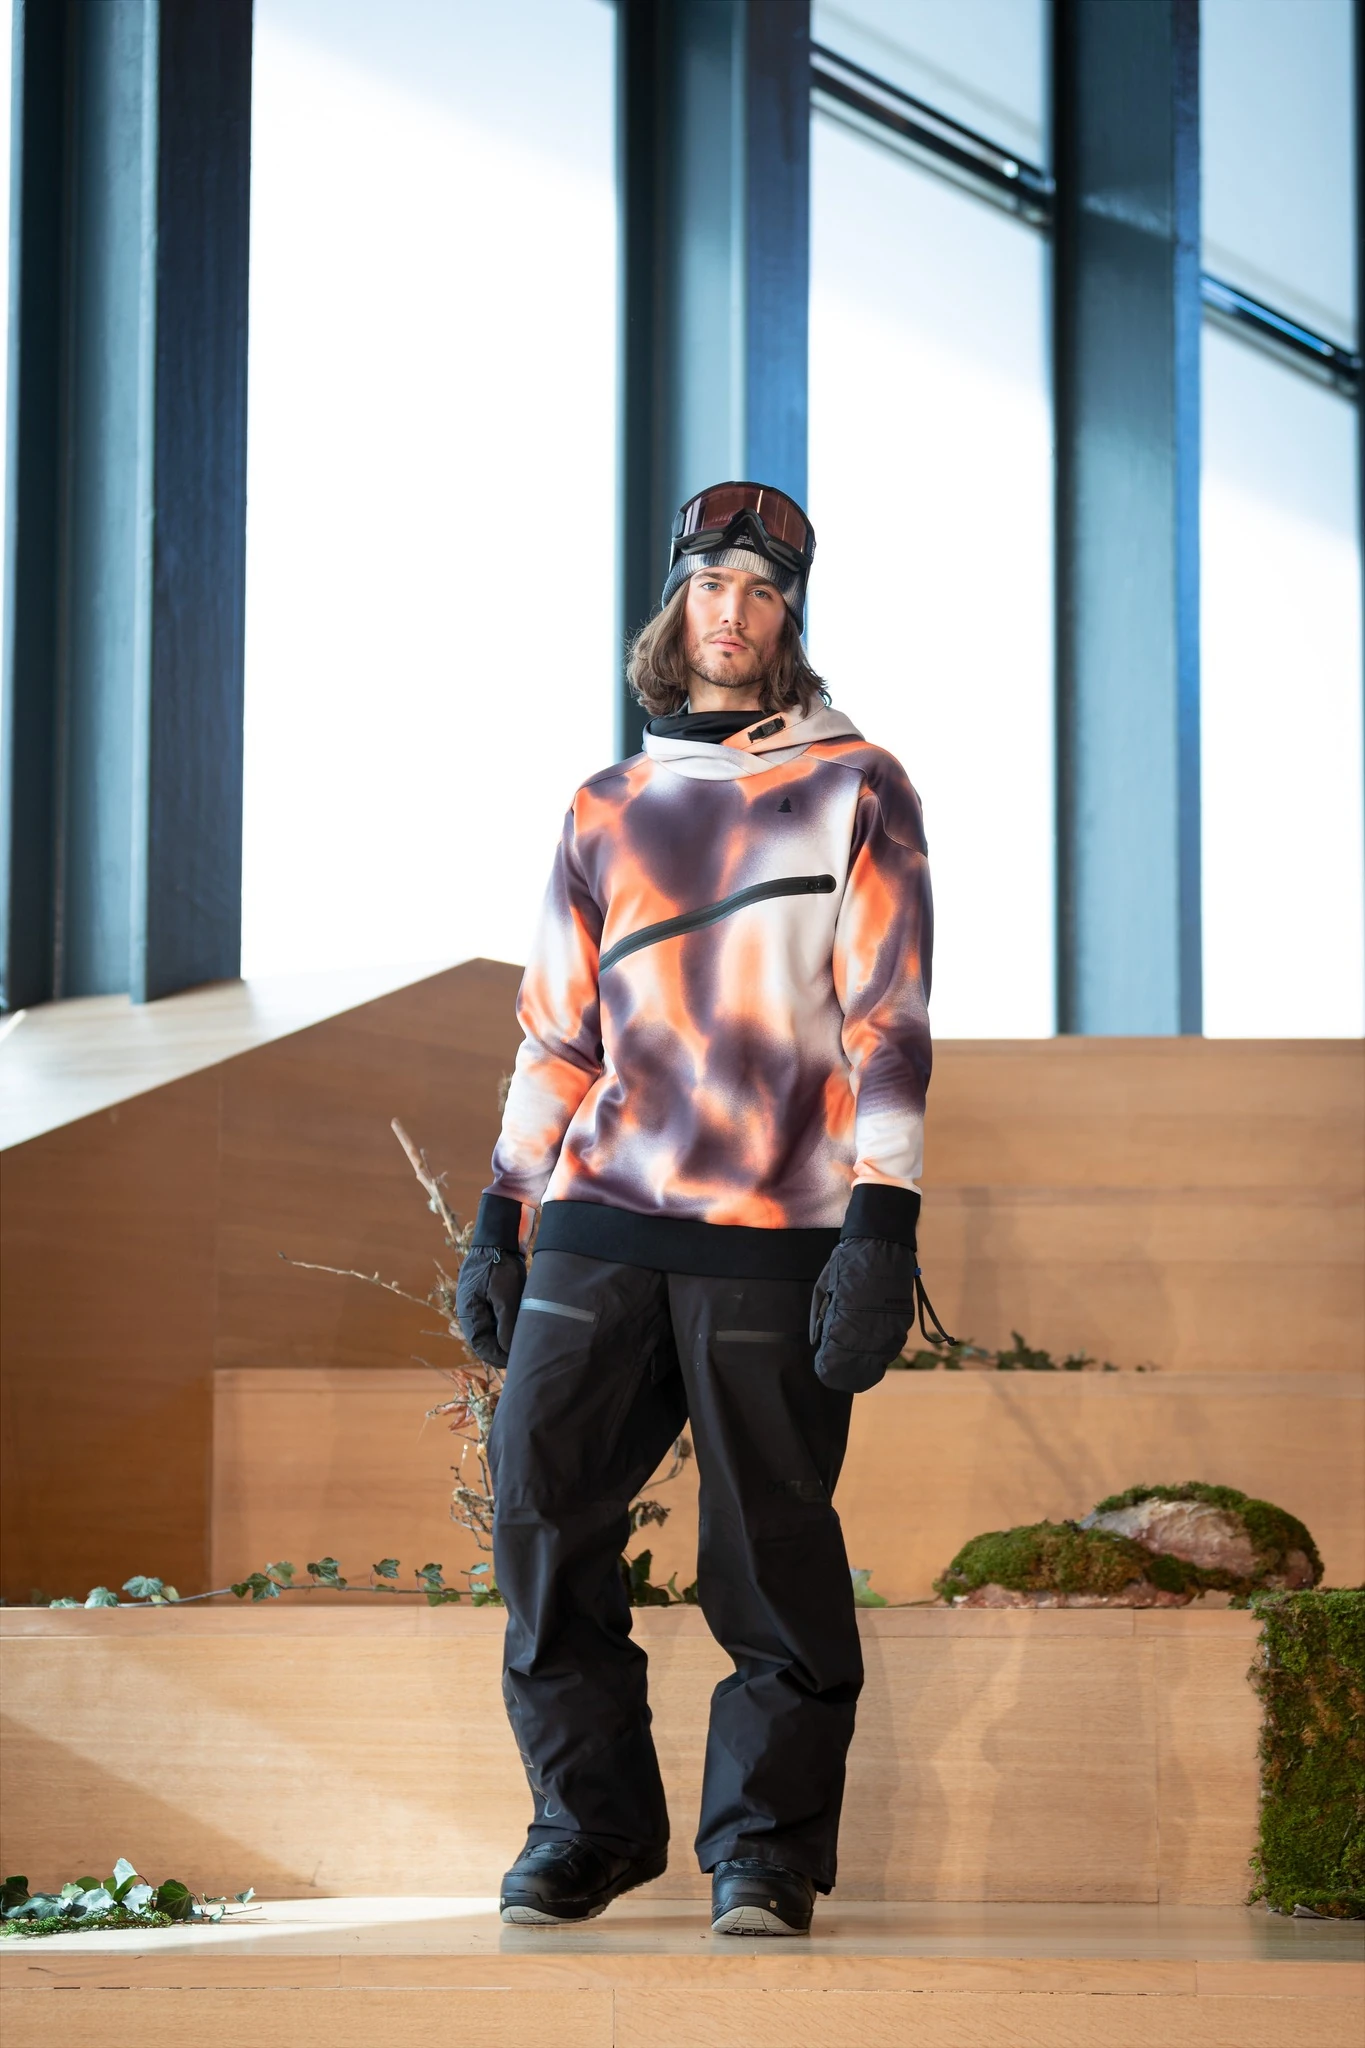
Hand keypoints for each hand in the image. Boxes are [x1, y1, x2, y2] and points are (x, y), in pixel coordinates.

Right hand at [456, 1245, 526, 1369]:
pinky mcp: (484, 1297)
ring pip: (488, 1330)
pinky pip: (492, 1319)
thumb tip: (506, 1350)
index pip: (480, 1346)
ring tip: (521, 1344)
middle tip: (520, 1356)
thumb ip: (506, 1325)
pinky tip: (517, 1327)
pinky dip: (503, 1326)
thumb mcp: (506, 1297)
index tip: (515, 1363)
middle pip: (483, 1340)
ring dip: (502, 1338)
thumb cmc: (500, 1267)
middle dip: (501, 1350)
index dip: (497, 1358)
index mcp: (468, 1313)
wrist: (498, 1239)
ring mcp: (475, 1304)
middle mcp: (469, 1311)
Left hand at [810, 1237, 920, 1392]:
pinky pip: (893, 1343)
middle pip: (858, 1362)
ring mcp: (890, 1325)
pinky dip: (883, 1351)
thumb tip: (816, 1341)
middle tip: (839, 1378)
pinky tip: (875, 1355)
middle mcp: (869, 1326)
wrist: (881, 1242)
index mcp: (846, 1318)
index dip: (829, 1367)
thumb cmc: (847, 1263)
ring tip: (857, 1371)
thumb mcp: (825, 1286)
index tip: (823, 1371)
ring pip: (879, 1357)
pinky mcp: (904, 1319)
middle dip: (848, 1372)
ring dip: (867, 1364)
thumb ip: (820, 1315)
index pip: (836, 1355)